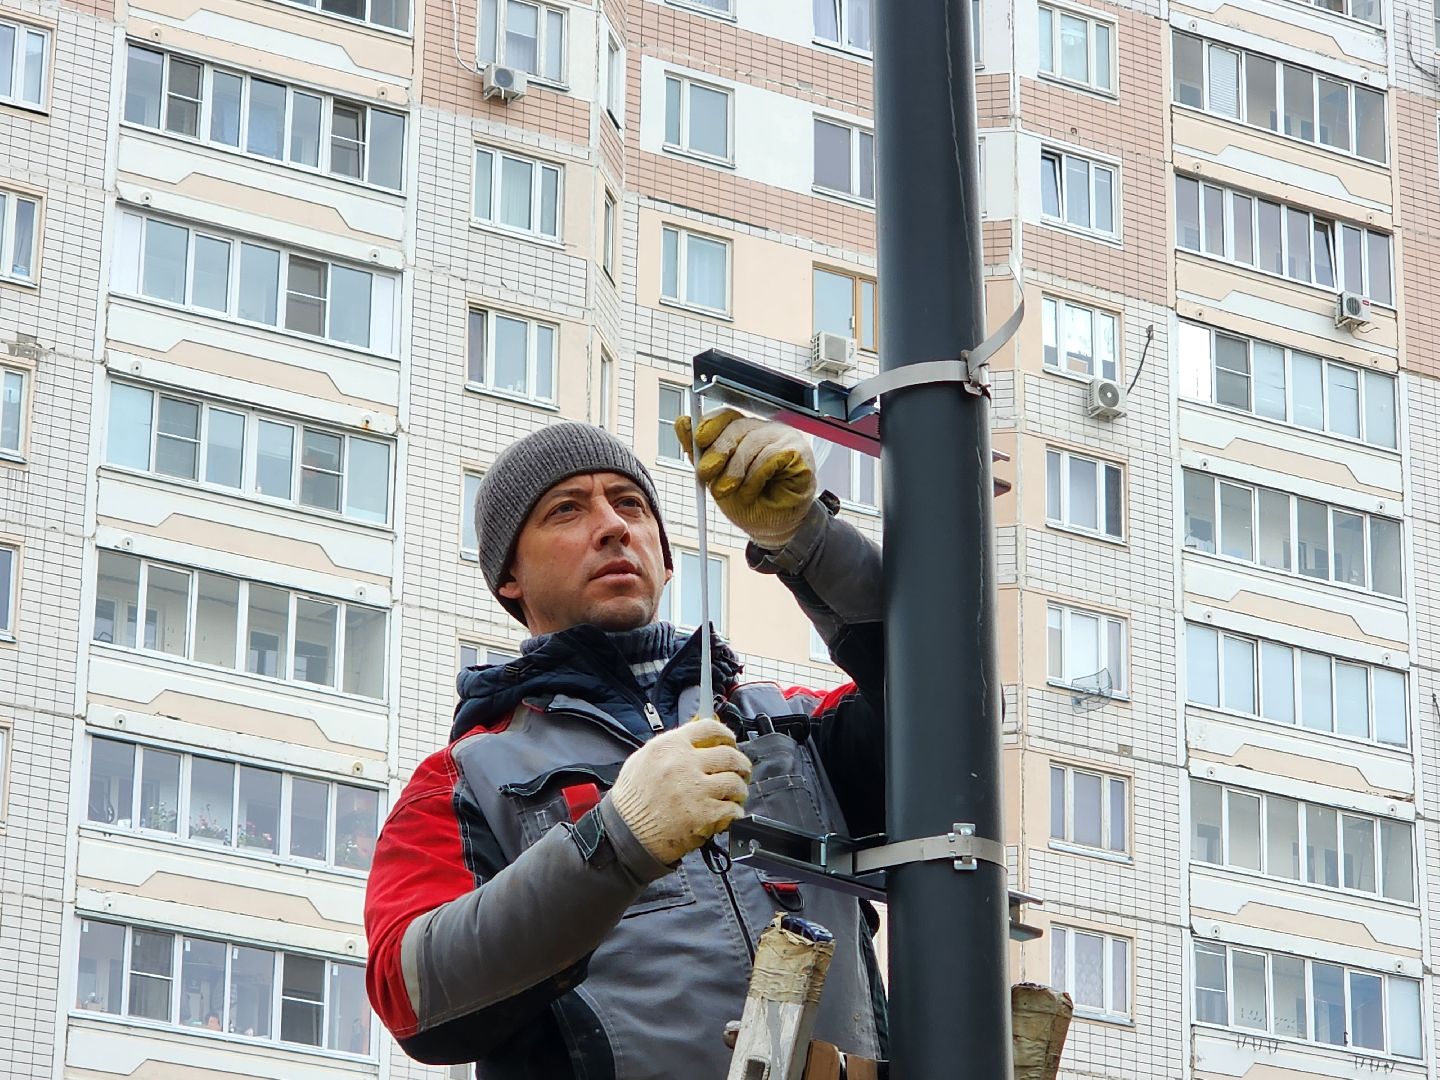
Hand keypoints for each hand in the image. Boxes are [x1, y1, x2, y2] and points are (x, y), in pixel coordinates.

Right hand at [608, 718, 751, 864]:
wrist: (625, 833)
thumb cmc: (632, 798)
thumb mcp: (644, 759)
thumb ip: (672, 748)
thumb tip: (699, 743)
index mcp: (670, 746)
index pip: (710, 728)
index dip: (726, 734)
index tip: (731, 742)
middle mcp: (685, 764)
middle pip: (729, 755)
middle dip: (741, 763)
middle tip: (742, 770)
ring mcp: (696, 790)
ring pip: (735, 782)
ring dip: (740, 788)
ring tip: (737, 793)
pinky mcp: (704, 814)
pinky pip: (732, 809)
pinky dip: (735, 811)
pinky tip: (730, 812)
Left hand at [675, 409, 816, 549]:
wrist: (772, 529)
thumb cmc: (749, 503)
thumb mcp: (715, 478)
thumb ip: (699, 452)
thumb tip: (682, 423)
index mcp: (745, 433)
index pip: (726, 416)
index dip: (710, 425)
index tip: (698, 440)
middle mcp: (765, 430)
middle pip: (737, 427)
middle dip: (718, 451)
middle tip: (706, 473)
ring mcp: (785, 439)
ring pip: (753, 442)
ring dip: (736, 470)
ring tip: (731, 490)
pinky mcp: (799, 452)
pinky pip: (772, 456)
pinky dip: (756, 476)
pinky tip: (752, 491)